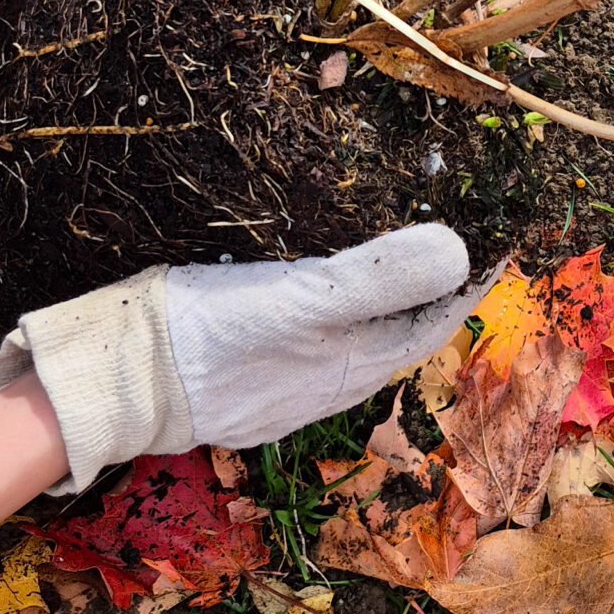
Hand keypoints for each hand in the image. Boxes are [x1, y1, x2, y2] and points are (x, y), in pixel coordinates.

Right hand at [0, 224, 476, 490]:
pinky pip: (306, 337)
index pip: (430, 321)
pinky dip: (327, 305)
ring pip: (350, 335)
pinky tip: (312, 282)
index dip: (464, 281)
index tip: (497, 238)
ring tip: (392, 246)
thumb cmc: (210, 340)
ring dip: (377, 295)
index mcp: (351, 366)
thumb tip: (459, 252)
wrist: (116, 383)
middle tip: (450, 230)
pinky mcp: (244, 373)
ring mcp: (283, 384)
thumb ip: (377, 277)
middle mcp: (326, 383)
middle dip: (425, 286)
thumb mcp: (300, 300)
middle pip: (394, 330)